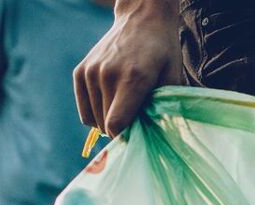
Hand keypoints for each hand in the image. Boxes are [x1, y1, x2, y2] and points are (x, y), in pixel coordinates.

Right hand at [73, 0, 182, 137]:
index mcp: (133, 78)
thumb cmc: (163, 51)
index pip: (116, 124)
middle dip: (120, 130)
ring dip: (108, 121)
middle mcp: (107, 75)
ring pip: (94, 119)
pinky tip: (110, 105)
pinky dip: (95, 114)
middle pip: (105, 124)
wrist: (142, 17)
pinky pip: (84, 110)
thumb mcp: (173, 77)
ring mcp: (91, 72)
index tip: (137, 136)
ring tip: (125, 108)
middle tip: (136, 120)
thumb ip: (165, 107)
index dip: (126, 137)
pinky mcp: (81, 71)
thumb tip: (158, 136)